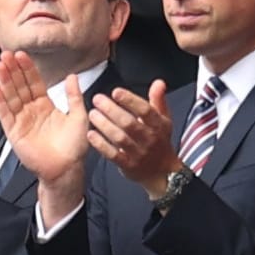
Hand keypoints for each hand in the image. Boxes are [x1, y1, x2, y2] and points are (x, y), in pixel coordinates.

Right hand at [0, 50, 87, 220]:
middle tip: (6, 55)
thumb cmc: (74, 146)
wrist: (67, 168)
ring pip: (11, 97)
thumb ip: (74, 96)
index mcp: (46, 105)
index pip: (34, 82)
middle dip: (13, 70)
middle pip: (19, 86)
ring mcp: (21, 120)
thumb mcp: (79, 116)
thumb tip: (73, 76)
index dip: (27, 69)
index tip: (21, 54)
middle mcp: (32, 111)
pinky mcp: (14, 132)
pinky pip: (5, 114)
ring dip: (4, 81)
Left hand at [86, 81, 181, 199]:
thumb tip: (159, 83)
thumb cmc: (159, 141)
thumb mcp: (163, 120)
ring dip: (104, 125)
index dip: (130, 101)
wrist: (162, 171)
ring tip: (92, 114)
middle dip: (112, 110)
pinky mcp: (128, 165)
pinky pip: (113, 155)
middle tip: (97, 100)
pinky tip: (91, 135)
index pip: (146, 111)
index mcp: (158, 125)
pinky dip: (101, 145)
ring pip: (120, 138)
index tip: (116, 92)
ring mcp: (138, 153)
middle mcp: (149, 139)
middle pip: (129, 123)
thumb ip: (158, 100)